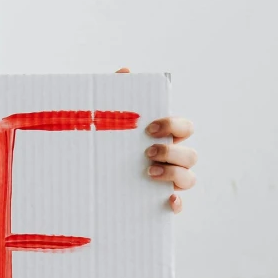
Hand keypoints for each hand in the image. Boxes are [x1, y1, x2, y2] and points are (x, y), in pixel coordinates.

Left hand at [116, 69, 196, 212]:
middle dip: (173, 152)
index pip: (184, 128)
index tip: (149, 128)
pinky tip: (168, 201)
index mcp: (163, 138)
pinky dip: (178, 204)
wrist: (86, 179)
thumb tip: (126, 71)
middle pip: (191, 154)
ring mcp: (169, 183)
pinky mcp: (160, 204)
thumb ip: (117, 94)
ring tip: (147, 172)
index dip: (173, 126)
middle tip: (146, 152)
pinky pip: (179, 206)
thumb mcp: (107, 120)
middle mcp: (172, 160)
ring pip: (190, 179)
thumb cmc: (105, 145)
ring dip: (174, 174)